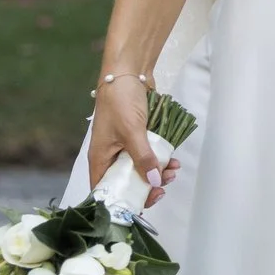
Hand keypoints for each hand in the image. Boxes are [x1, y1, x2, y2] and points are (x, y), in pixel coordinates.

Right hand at [86, 75, 179, 206]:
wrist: (128, 71)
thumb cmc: (120, 101)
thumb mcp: (132, 132)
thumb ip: (143, 158)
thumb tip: (154, 183)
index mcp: (100, 158)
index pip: (105, 190)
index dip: (123, 201)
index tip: (144, 203)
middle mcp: (110, 156)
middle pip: (127, 182)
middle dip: (147, 186)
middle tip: (164, 187)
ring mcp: (124, 146)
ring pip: (141, 169)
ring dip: (158, 172)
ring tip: (173, 169)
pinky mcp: (138, 137)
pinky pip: (149, 155)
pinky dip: (161, 159)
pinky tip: (174, 159)